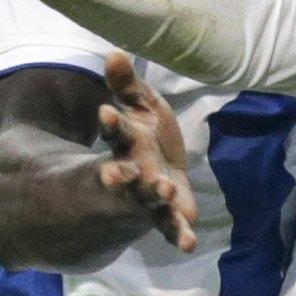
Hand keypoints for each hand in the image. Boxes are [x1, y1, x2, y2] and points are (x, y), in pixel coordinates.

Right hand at [91, 52, 195, 252]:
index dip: (111, 124)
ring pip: (148, 200)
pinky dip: (179, 235)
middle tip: (111, 173)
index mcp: (125, 143)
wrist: (150, 178)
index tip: (105, 114)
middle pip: (125, 172)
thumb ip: (126, 85)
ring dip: (154, 197)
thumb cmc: (143, 138)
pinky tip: (190, 244)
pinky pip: (171, 227)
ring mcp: (148, 198)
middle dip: (120, 173)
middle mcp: (133, 172)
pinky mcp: (167, 216)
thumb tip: (114, 52)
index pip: (115, 132)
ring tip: (165, 190)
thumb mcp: (138, 108)